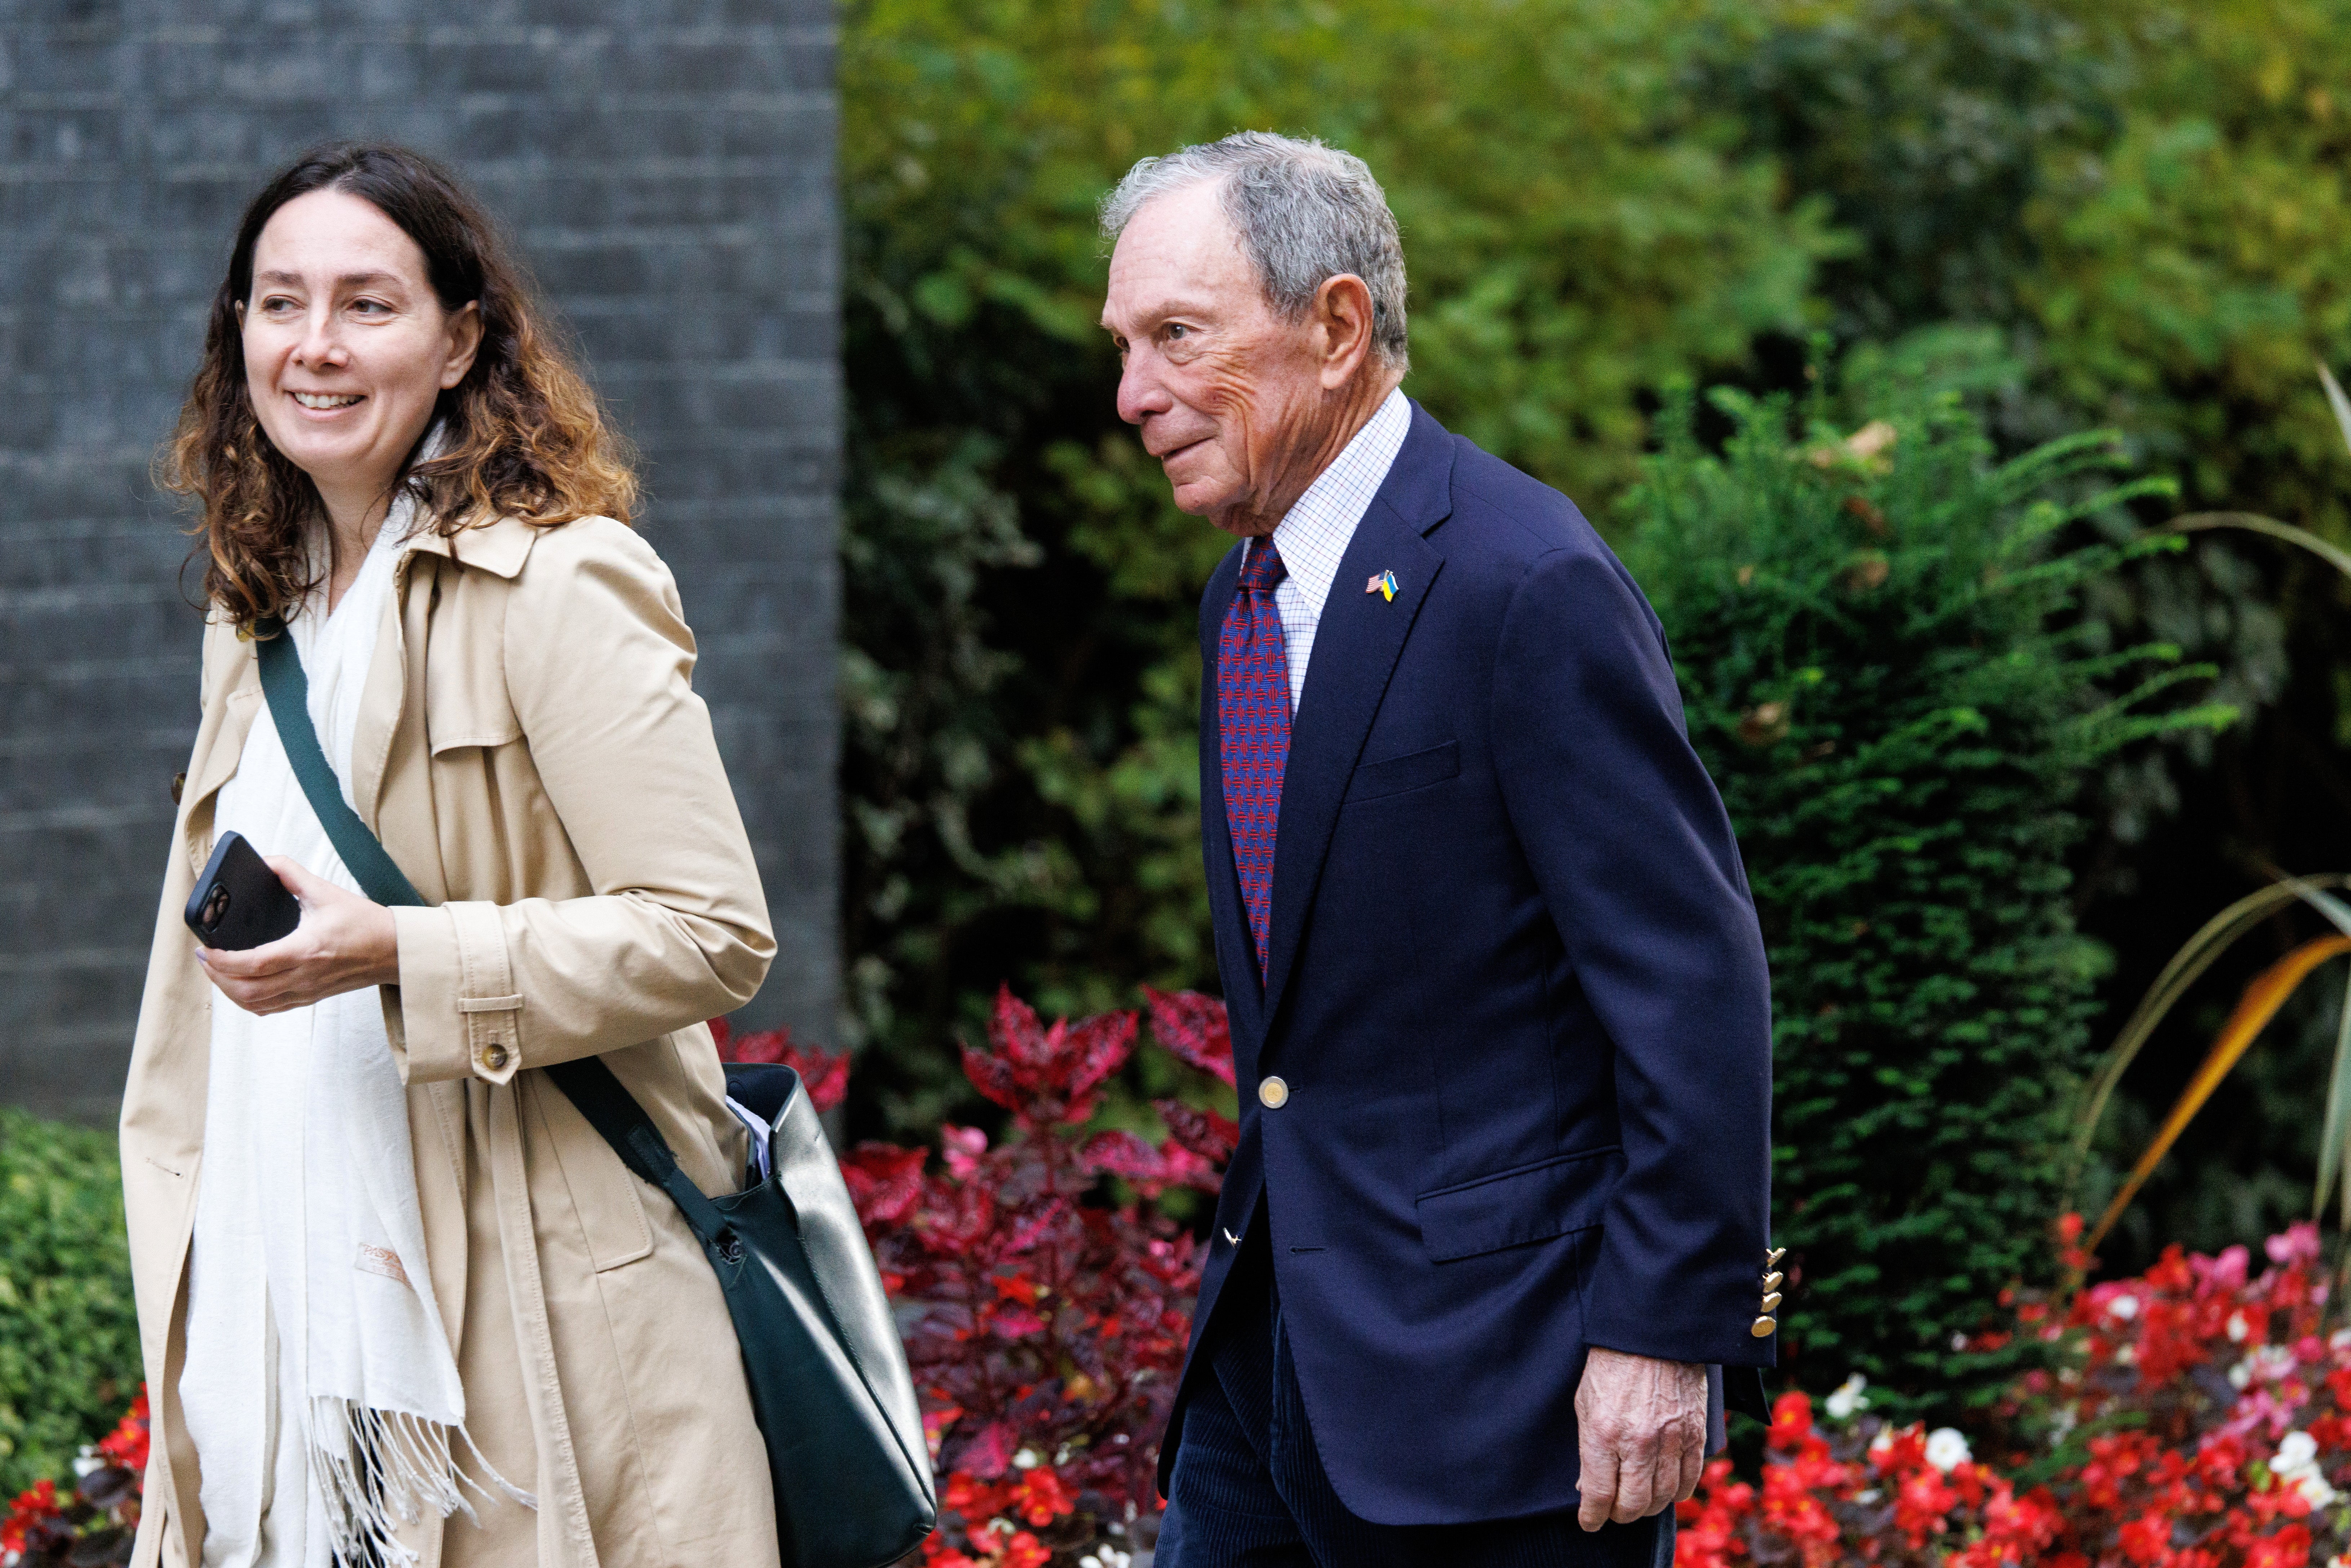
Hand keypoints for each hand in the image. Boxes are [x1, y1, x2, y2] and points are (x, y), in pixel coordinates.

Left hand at [196, 857, 399, 1014]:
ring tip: (218, 971)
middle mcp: (304, 976)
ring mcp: (306, 991)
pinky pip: (270, 1008)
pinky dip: (248, 1001)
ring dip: (229, 991)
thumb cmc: (365, 923)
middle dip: (217, 977)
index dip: (222, 960)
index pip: (252, 963)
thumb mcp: (327, 892)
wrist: (395, 950)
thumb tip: (265, 861)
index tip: (206, 948)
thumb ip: (292, 873)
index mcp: (306, 949)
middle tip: (205, 958)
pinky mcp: (310, 997)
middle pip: (246, 990)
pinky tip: (242, 986)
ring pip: (255, 1004)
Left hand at [1574, 1347, 1706, 1530]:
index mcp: (1603, 1432)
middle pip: (1632, 1503)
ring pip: (1663, 1497)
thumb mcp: (1585, 1403)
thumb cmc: (1611, 1366)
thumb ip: (1588, 1448)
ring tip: (1638, 1502)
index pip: (1598, 1493)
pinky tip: (1667, 1491)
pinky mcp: (1696, 1433)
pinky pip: (1690, 1479)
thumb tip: (1587, 1486)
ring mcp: (1671, 1439)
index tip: (1589, 1522)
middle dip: (1620, 1515)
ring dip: (1648, 1506)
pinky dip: (1678, 1493)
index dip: (1592, 1516)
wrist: (1652, 1334)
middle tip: (1613, 1511)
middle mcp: (1638, 1441)